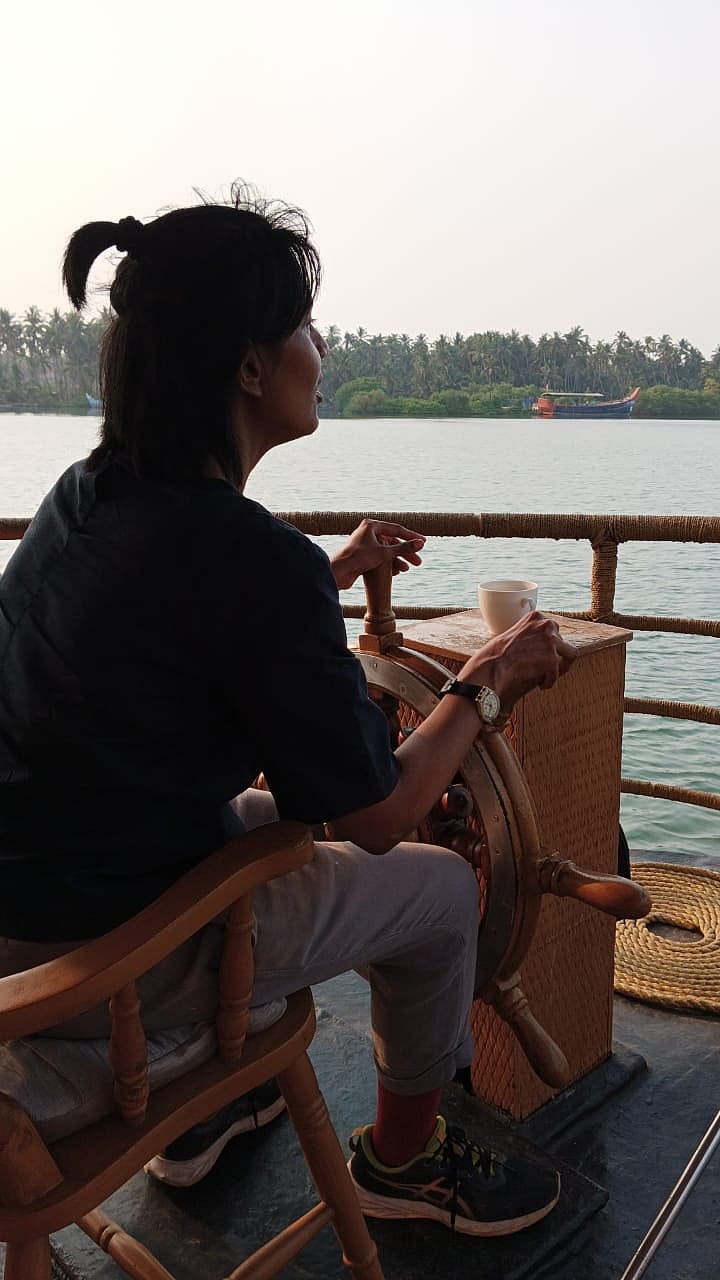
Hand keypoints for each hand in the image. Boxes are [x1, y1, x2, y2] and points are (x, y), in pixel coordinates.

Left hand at [330, 519, 425, 590]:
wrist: (338, 572)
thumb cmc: (358, 558)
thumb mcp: (384, 553)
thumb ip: (403, 548)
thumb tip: (420, 543)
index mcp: (371, 525)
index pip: (396, 529)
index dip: (411, 537)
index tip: (423, 543)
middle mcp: (367, 533)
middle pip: (392, 541)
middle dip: (406, 552)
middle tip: (418, 561)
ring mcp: (365, 545)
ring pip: (386, 551)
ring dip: (398, 559)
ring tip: (408, 568)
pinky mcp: (362, 556)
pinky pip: (379, 558)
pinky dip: (388, 564)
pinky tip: (397, 571)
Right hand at [462, 612, 576, 712]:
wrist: (489, 669)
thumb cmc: (495, 657)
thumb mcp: (513, 635)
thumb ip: (531, 637)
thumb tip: (544, 649)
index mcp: (535, 616)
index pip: (553, 630)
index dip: (549, 646)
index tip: (541, 656)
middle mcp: (546, 625)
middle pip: (563, 642)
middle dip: (557, 656)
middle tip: (545, 669)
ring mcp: (550, 641)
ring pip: (570, 656)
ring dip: (557, 668)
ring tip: (544, 677)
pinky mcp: (552, 659)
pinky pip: (558, 673)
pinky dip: (549, 681)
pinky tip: (540, 685)